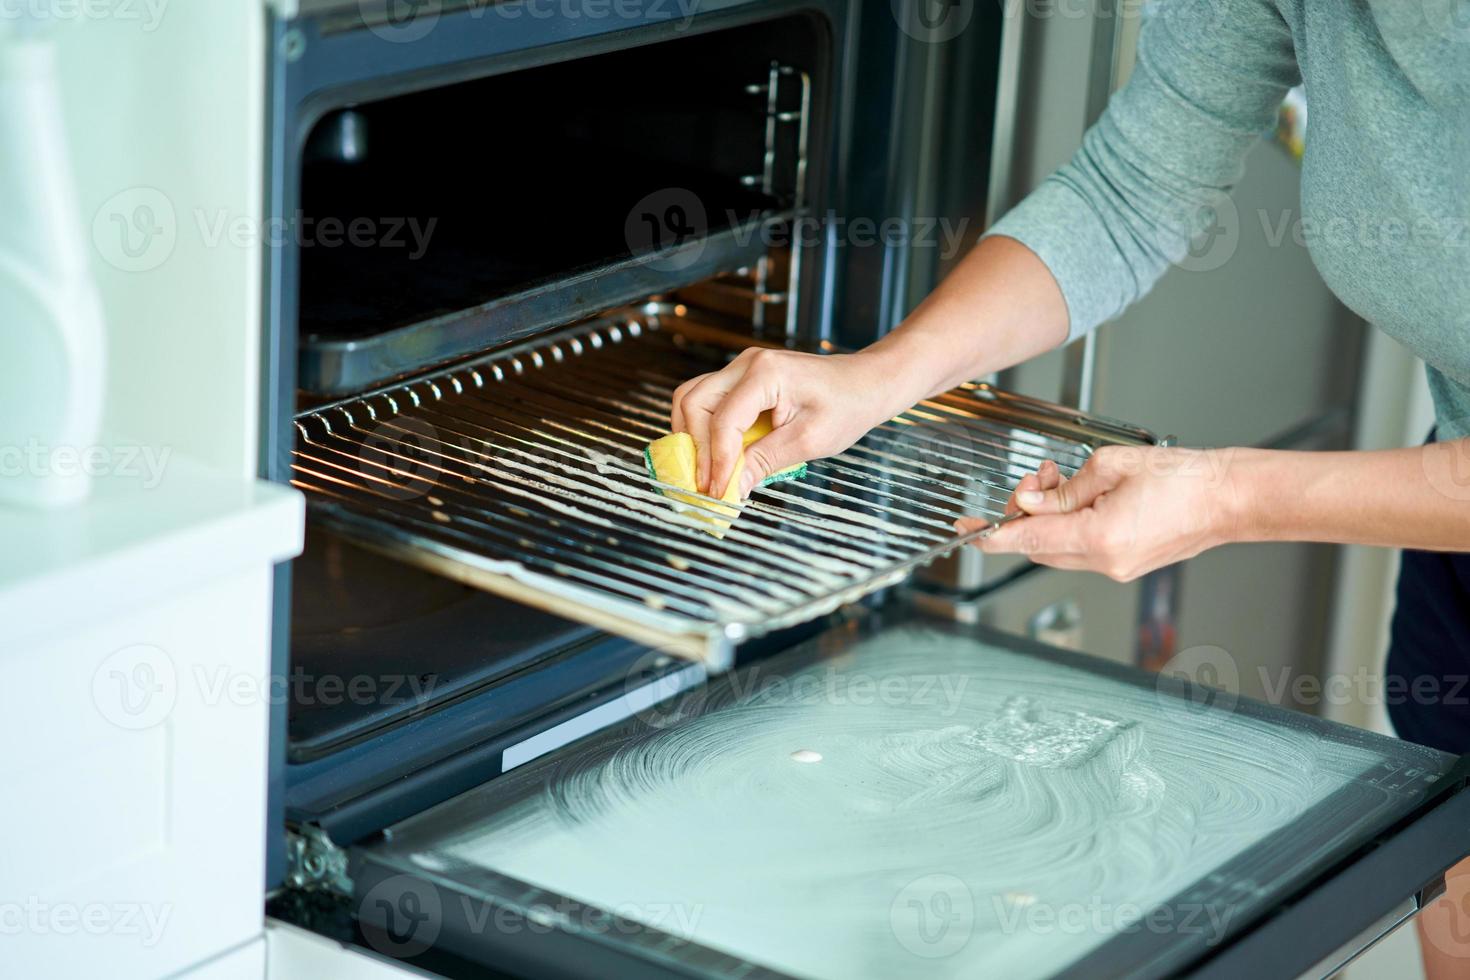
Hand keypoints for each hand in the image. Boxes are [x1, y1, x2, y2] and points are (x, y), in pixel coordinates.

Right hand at [670, 347, 910, 497]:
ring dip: (693, 436)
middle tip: (706, 484)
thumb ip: (765, 461)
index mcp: (766, 373)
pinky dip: (704, 428)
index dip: (717, 460)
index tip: (718, 491)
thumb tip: (732, 488)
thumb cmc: (846, 407)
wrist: (865, 384)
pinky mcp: (742, 379)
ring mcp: (741, 368)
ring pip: (693, 398)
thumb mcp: (809, 441)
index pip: (724, 420)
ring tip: (705, 470)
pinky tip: (716, 454)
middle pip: (694, 402)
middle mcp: (747, 364)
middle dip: (695, 447)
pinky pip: (708, 400)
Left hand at [956, 446, 1242, 580]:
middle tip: (1036, 481)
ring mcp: (1116, 569)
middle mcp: (1105, 562)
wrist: (1229, 498)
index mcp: (1098, 537)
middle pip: (1037, 545)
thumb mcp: (1110, 466)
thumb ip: (1063, 488)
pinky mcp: (1126, 566)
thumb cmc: (1183, 478)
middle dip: (1025, 513)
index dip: (990, 534)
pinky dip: (1070, 526)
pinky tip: (1082, 499)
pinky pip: (1080, 550)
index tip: (966, 530)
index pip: (1026, 539)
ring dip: (1049, 517)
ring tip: (1064, 482)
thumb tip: (1030, 501)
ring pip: (1057, 548)